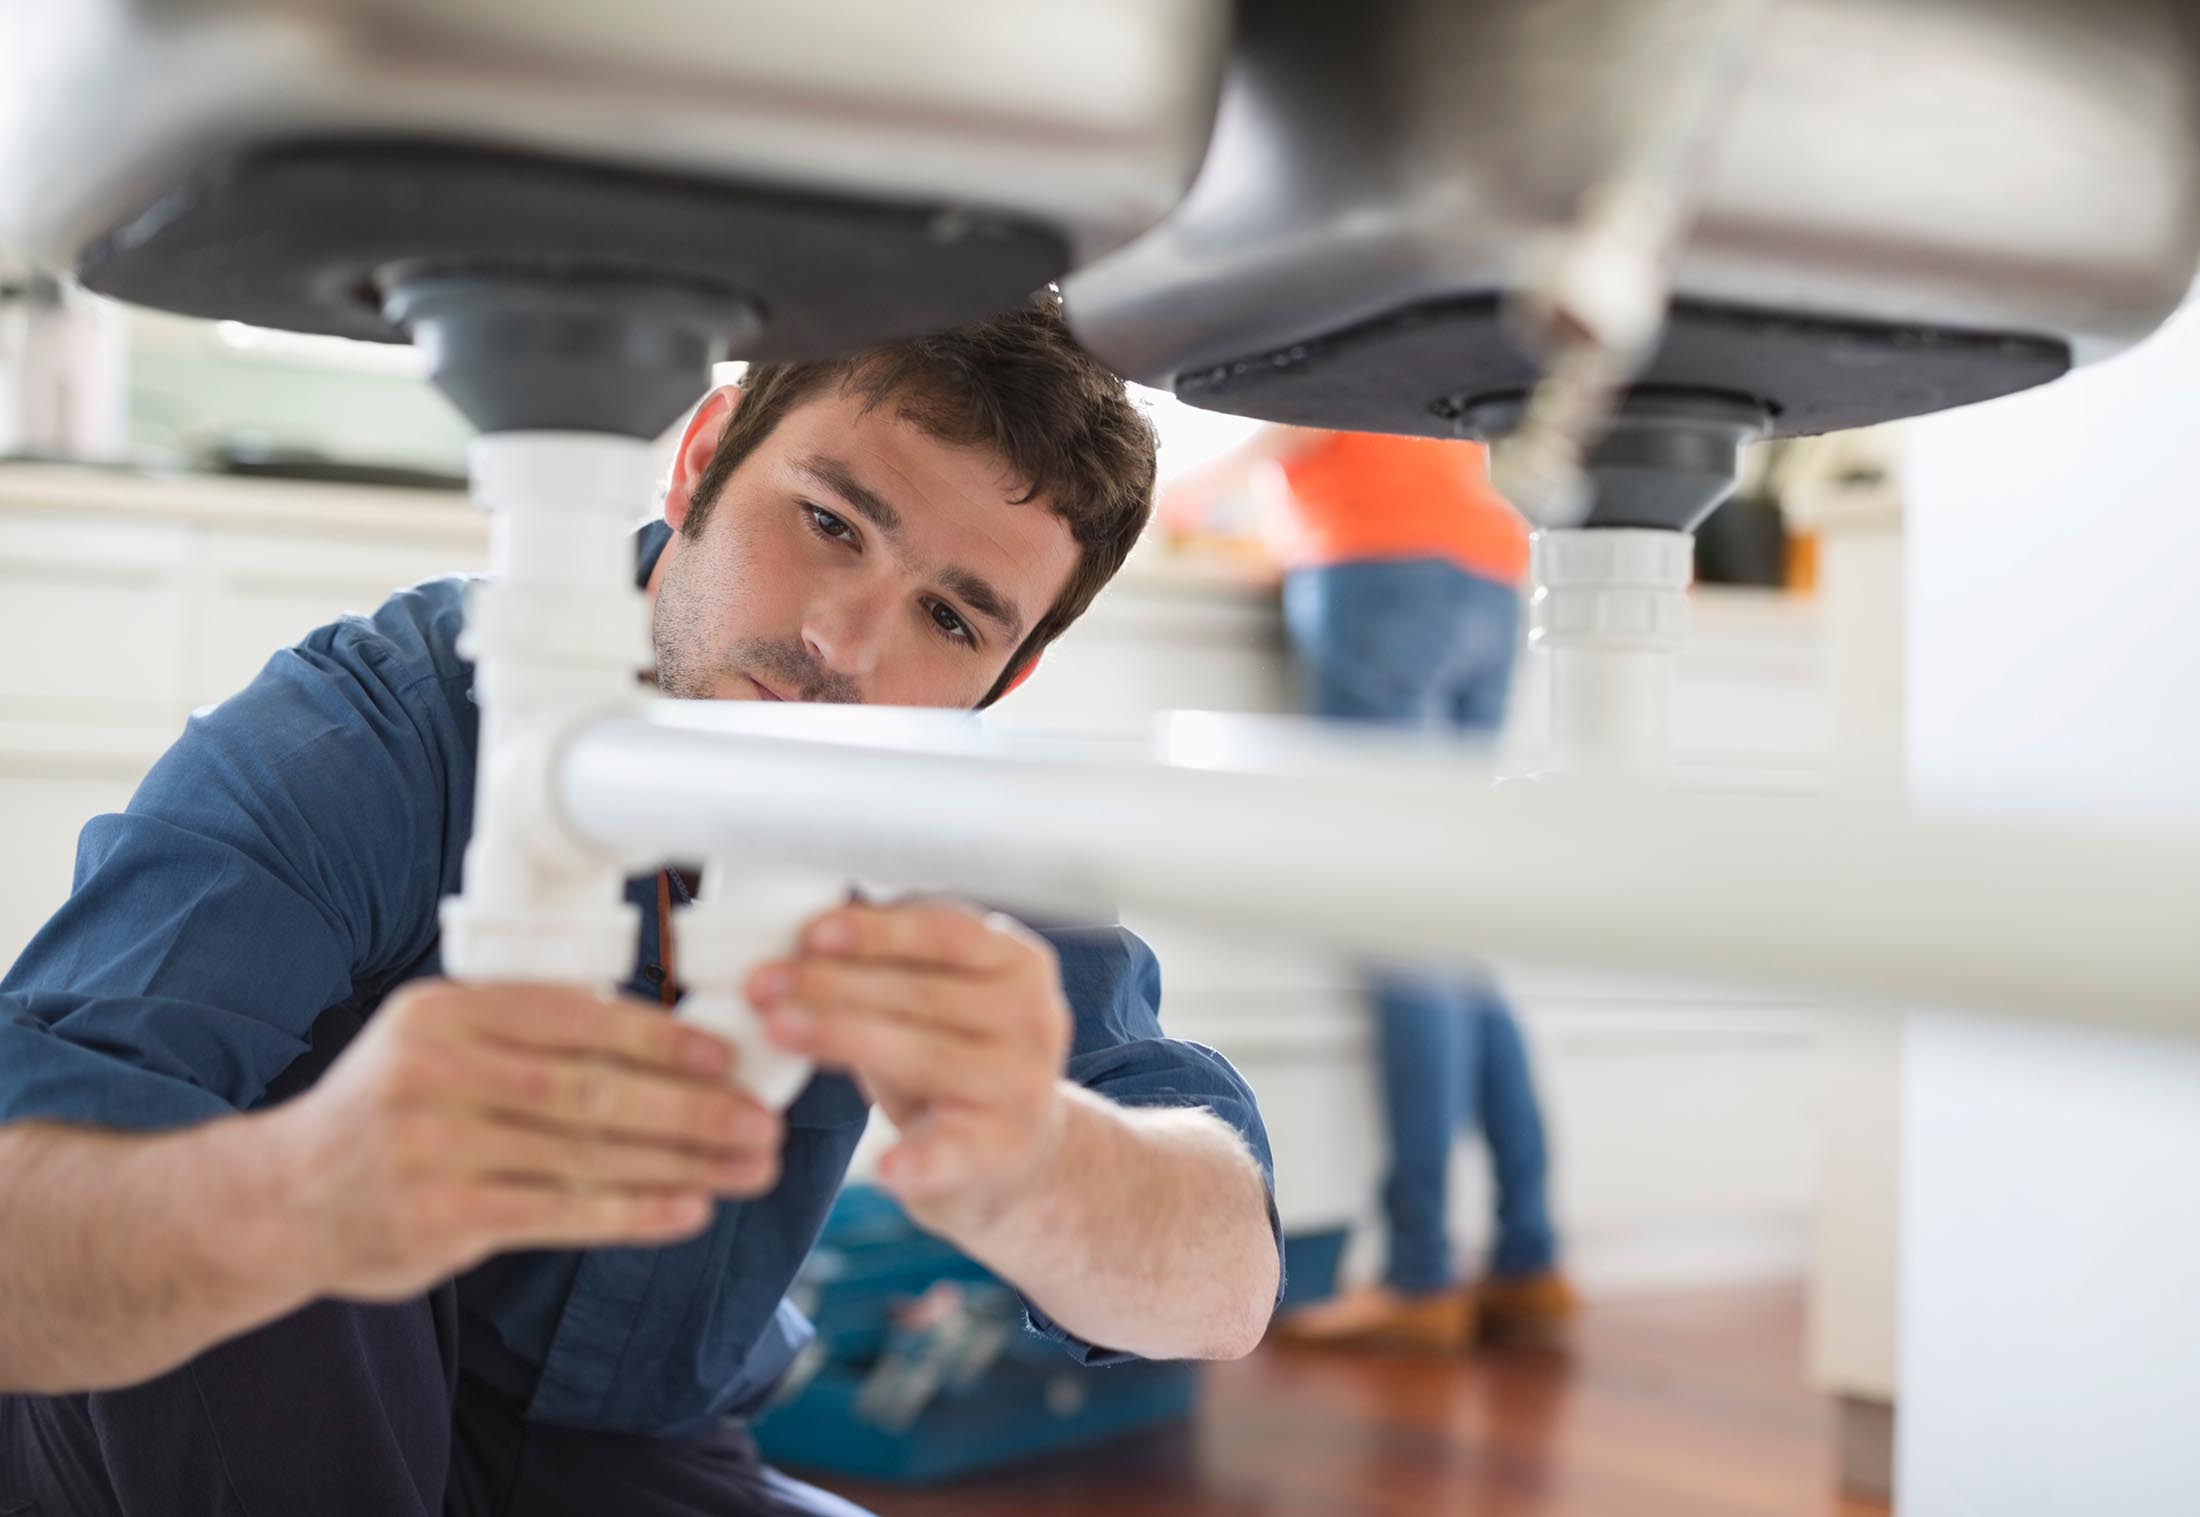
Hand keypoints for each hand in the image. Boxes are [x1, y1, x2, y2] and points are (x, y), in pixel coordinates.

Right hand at [261, 980, 783, 1302]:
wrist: (281, 1201)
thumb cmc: (390, 1113)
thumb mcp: (437, 1044)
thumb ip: (527, 1035)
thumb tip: (665, 1041)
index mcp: (445, 1011)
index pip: (575, 1017)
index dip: (661, 1037)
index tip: (729, 1054)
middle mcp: (435, 1071)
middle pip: (592, 1089)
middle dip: (692, 1107)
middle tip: (761, 1121)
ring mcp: (434, 1147)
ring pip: (587, 1153)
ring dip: (682, 1163)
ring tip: (747, 1168)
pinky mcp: (440, 1217)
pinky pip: (560, 1212)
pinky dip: (634, 1212)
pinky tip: (690, 1210)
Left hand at [745, 901, 1071, 1239]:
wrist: (1015, 1149)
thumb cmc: (954, 1054)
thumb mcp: (935, 994)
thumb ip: (889, 961)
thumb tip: (801, 930)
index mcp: (1019, 963)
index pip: (946, 932)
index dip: (876, 931)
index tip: (811, 932)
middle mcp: (1034, 1019)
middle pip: (925, 993)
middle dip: (834, 984)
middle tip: (763, 983)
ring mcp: (1021, 1088)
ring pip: (926, 1056)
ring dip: (843, 1039)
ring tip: (778, 1029)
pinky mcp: (1001, 1152)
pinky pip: (955, 1152)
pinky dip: (918, 1159)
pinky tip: (885, 1166)